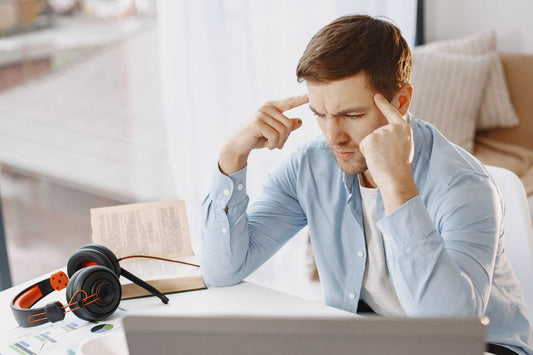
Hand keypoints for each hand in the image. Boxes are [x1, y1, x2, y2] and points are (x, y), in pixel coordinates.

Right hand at [219, 95, 308, 175]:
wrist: (237, 144)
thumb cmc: (256, 137)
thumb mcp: (273, 132)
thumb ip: (286, 126)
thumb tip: (300, 121)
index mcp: (271, 107)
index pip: (289, 102)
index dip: (300, 99)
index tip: (310, 95)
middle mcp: (266, 108)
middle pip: (288, 124)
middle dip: (285, 138)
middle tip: (278, 145)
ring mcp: (261, 114)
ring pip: (283, 131)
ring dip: (279, 143)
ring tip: (271, 145)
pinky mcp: (257, 123)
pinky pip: (275, 136)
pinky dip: (273, 145)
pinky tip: (267, 145)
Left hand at [359, 93, 417, 212]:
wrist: (396, 178)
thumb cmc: (400, 167)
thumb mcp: (404, 146)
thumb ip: (396, 135)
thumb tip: (386, 130)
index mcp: (404, 128)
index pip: (392, 112)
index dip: (383, 103)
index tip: (376, 95)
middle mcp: (392, 127)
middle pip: (377, 132)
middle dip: (378, 145)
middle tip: (388, 157)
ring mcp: (380, 132)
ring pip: (369, 139)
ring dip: (373, 150)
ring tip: (383, 159)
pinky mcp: (369, 139)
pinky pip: (363, 145)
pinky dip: (367, 153)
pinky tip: (376, 158)